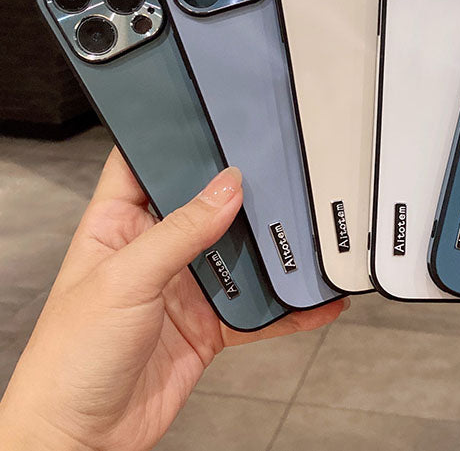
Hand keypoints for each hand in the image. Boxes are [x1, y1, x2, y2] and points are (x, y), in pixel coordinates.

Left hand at [0, 148, 345, 450]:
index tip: (213, 119)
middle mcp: (153, 251)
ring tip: (303, 231)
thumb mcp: (124, 281)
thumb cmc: (68, 361)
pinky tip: (312, 300)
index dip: (173, 139)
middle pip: (204, 205)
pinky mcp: (208, 325)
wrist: (82, 440)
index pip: (143, 163)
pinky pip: (257, 309)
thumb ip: (180, 232)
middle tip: (277, 173)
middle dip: (240, 193)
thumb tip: (227, 188)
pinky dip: (286, 307)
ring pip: (238, 254)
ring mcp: (184, 287)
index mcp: (118, 226)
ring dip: (270, 249)